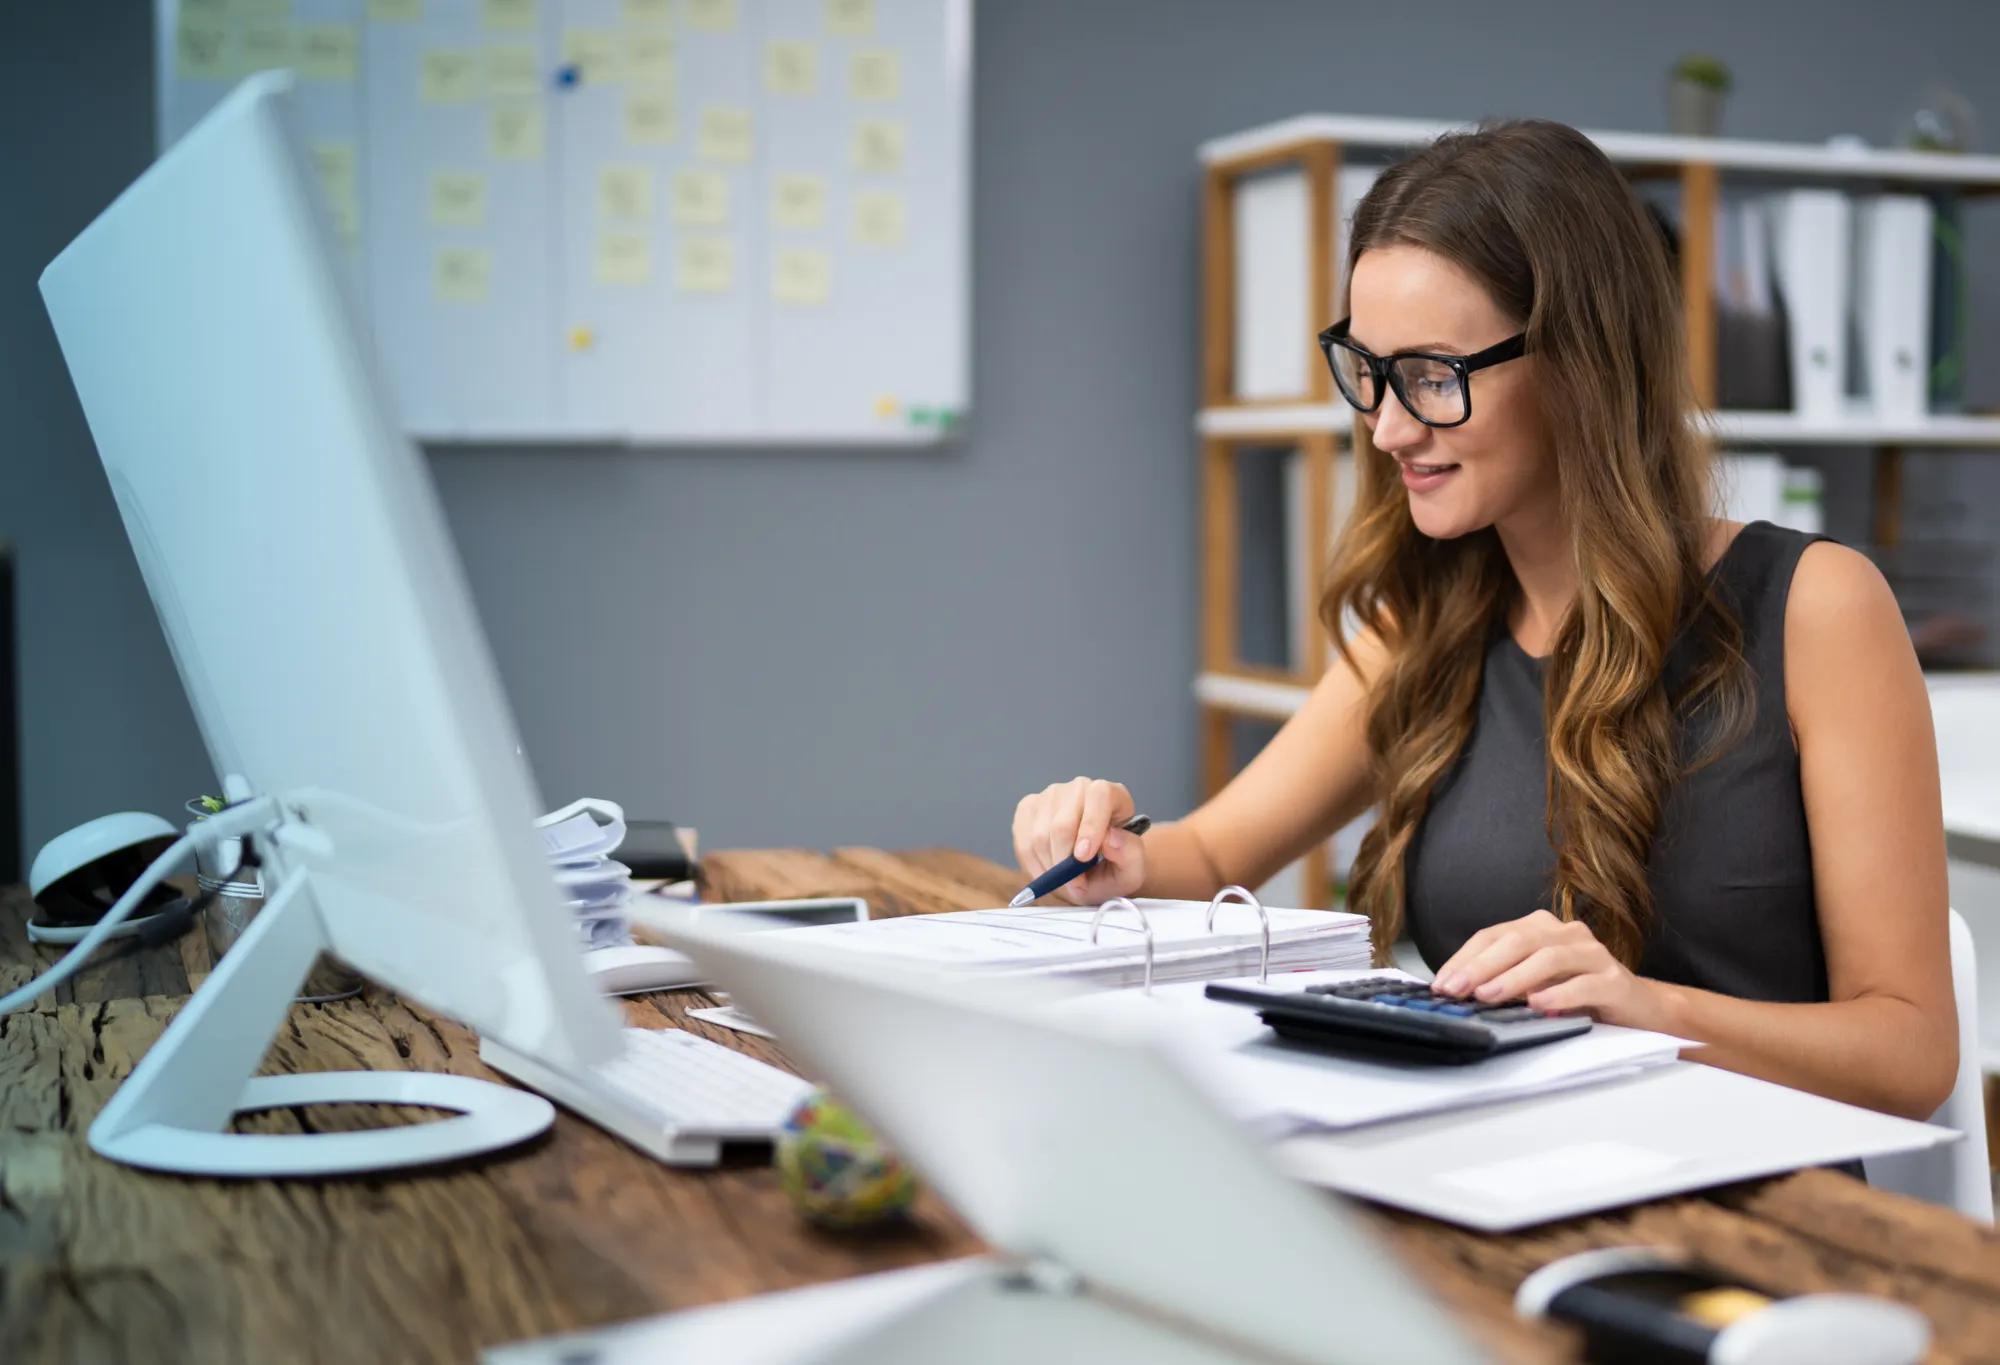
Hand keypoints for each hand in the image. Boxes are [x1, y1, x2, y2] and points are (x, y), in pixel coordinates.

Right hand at [1011, 777, 1145, 904]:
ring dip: (1049, 867)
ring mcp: (1051, 795)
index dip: (1090, 826)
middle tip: (1075, 884)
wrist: (1092, 869)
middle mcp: (1080, 788)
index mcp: (1112, 795)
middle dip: (1065, 862)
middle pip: (1063, 823)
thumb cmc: (1112, 866)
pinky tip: (1048, 870)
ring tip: (1064, 879)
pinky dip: (1033, 864)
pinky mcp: (1028, 808)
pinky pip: (1023, 841)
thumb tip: (1112, 838)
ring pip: (1040, 835)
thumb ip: (1130, 855)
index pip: (1099, 796)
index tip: (1083, 857)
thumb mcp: (1131, 870)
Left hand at [1431, 909, 1669, 1030]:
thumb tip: (1458, 992)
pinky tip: (1537, 1005)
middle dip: (1481, 966)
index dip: (1465, 958)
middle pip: (1517, 941)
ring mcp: (1593, 954)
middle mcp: (1566, 933)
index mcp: (1541, 929)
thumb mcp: (1535, 984)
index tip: (1441, 983)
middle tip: (1457, 990)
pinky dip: (1558, 995)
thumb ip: (1504, 980)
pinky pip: (1584, 984)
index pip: (1494, 935)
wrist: (1640, 1008)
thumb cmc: (1579, 995)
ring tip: (1488, 996)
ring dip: (1513, 978)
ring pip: (1548, 958)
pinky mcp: (1615, 980)